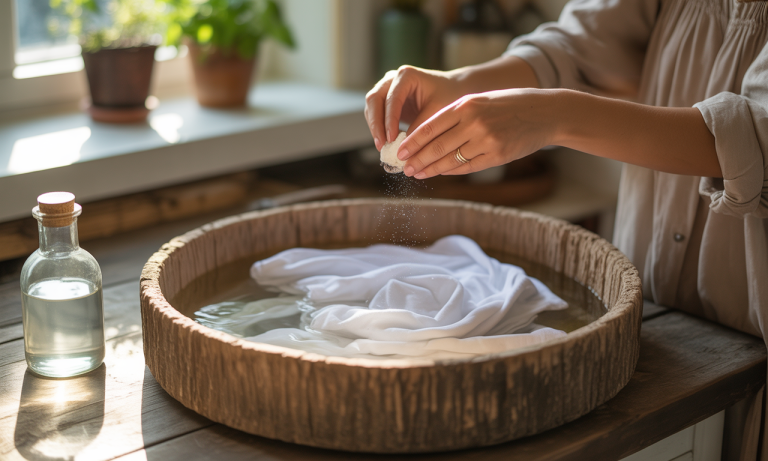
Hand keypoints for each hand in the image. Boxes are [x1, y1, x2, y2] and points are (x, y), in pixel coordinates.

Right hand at [364, 66, 468, 150]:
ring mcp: (387, 87)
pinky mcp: (386, 99)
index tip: (391, 139)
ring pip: (371, 107)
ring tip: (382, 147)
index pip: (392, 98)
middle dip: (376, 124)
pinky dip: (378, 127)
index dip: (389, 120)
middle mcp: (393, 78)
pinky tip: (386, 142)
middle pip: (374, 99)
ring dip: (374, 127)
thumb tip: (404, 147)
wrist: (451, 90)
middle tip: (381, 145)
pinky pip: (375, 113)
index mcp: (407, 75)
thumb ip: (421, 127)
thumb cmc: (448, 96)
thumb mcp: (438, 111)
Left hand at [397, 88, 560, 178]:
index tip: (400, 151)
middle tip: (405, 168)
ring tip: (417, 173)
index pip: (430, 126)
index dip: (412, 142)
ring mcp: (486, 141)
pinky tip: (439, 172)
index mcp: (466, 105)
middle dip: (417, 159)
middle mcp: (474, 123)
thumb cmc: (508, 104)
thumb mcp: (479, 101)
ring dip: (431, 169)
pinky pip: (467, 167)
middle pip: (437, 146)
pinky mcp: (497, 156)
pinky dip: (450, 171)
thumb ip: (455, 115)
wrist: (545, 112)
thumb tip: (426, 135)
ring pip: (450, 159)